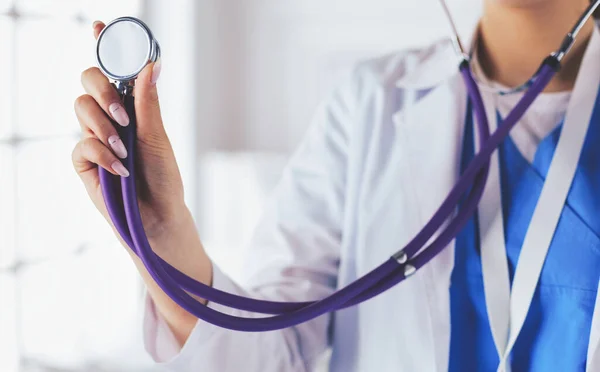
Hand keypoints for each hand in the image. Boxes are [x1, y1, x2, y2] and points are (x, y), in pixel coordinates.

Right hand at [73, 21, 184, 247]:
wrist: (158, 216)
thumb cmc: (163, 178)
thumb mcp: (158, 138)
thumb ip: (148, 103)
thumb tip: (151, 64)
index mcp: (131, 108)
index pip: (114, 72)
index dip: (105, 48)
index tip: (101, 26)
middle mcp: (110, 118)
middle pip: (88, 82)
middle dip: (103, 92)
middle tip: (124, 115)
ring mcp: (94, 138)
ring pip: (80, 108)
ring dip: (104, 127)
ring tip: (125, 149)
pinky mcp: (83, 162)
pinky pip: (81, 144)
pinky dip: (101, 153)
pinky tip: (120, 169)